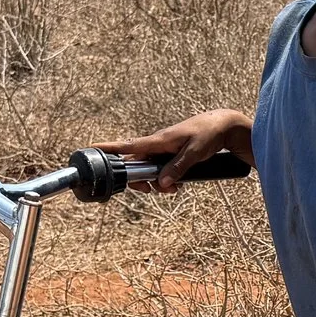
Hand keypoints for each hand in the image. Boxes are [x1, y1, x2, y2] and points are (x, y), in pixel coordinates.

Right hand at [95, 109, 250, 191]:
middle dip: (141, 181)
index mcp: (159, 141)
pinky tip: (178, 184)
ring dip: (157, 183)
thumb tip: (161, 183)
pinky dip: (166, 180)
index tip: (91, 149)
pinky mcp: (173, 155)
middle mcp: (158, 146)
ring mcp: (165, 151)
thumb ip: (178, 168)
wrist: (224, 126)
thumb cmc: (208, 134)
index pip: (128, 146)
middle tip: (152, 190)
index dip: (109, 149)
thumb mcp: (195, 153)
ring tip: (173, 189)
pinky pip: (162, 170)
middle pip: (136, 166)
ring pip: (150, 171)